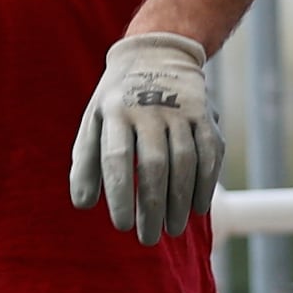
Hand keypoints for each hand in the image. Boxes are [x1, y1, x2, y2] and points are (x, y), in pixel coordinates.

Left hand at [66, 30, 222, 243]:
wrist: (155, 53)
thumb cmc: (117, 101)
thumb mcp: (94, 122)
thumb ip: (85, 163)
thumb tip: (83, 204)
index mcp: (115, 111)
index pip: (116, 158)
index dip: (120, 194)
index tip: (122, 226)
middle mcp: (148, 107)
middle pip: (153, 165)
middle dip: (152, 207)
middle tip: (148, 239)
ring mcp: (179, 108)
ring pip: (185, 161)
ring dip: (180, 201)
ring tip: (172, 229)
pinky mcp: (204, 112)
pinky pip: (209, 152)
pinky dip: (206, 183)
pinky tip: (198, 208)